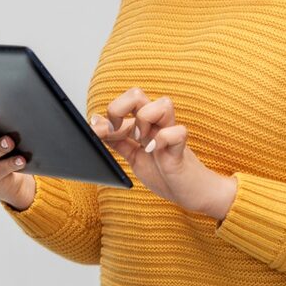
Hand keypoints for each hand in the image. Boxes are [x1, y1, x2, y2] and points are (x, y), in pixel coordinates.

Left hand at [90, 87, 236, 219]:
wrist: (190, 192)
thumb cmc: (165, 172)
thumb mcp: (133, 156)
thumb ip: (116, 139)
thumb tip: (95, 121)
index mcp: (144, 123)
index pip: (124, 101)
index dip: (110, 114)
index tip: (101, 132)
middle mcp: (157, 124)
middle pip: (137, 93)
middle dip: (119, 108)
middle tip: (118, 131)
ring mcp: (170, 134)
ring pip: (163, 103)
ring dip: (143, 120)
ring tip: (140, 141)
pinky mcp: (181, 149)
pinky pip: (177, 132)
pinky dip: (161, 140)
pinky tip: (152, 151)